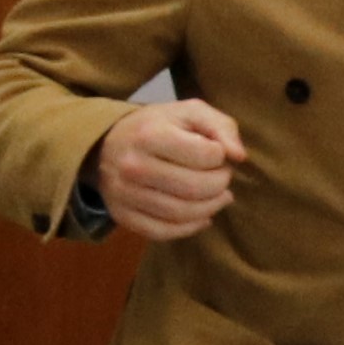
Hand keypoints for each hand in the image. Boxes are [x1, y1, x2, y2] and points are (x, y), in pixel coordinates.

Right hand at [95, 101, 246, 242]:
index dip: (221, 156)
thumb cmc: (156, 127)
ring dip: (211, 207)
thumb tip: (238, 156)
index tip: (217, 154)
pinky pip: (164, 232)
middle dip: (220, 184)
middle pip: (195, 188)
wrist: (105, 145)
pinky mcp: (123, 216)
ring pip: (182, 213)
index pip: (206, 155)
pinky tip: (202, 216)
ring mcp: (125, 194)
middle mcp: (134, 165)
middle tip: (222, 176)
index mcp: (151, 134)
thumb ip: (221, 126)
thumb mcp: (188, 112)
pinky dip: (191, 228)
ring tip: (218, 196)